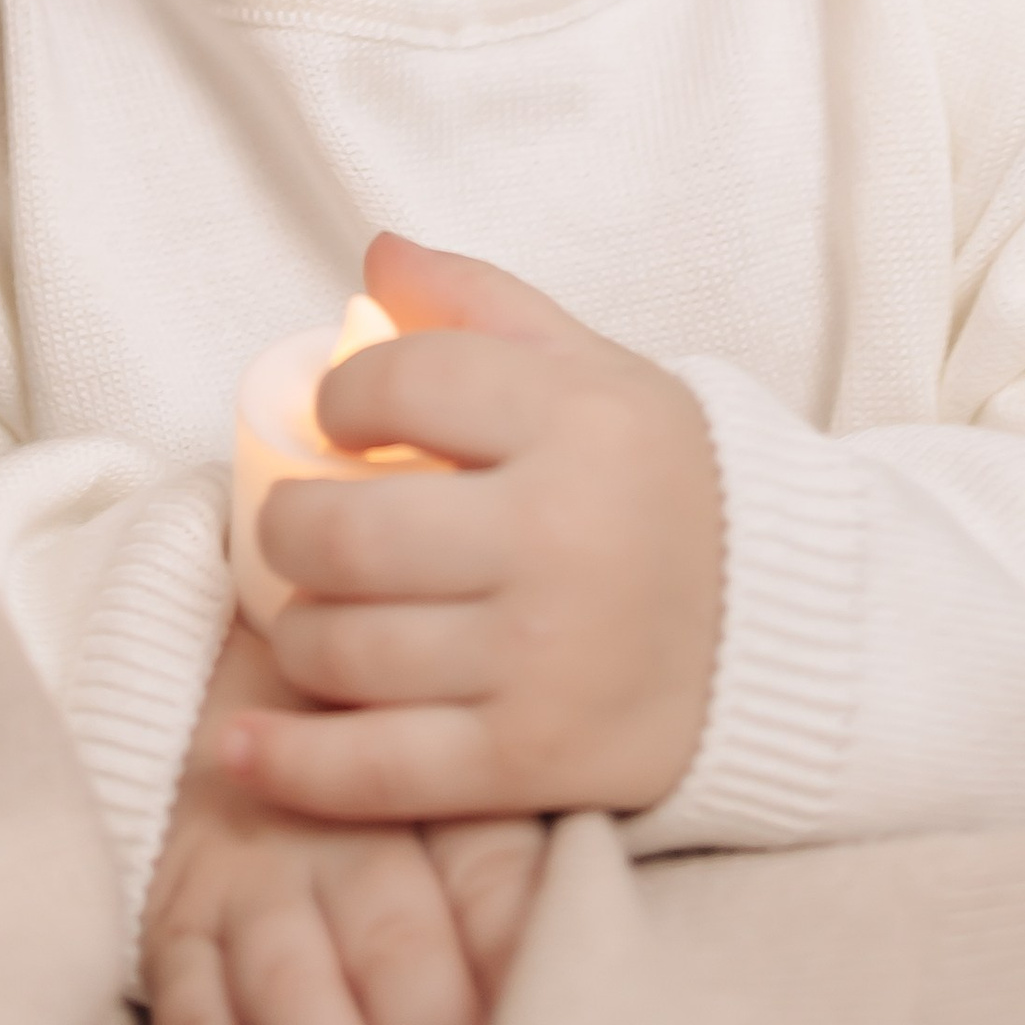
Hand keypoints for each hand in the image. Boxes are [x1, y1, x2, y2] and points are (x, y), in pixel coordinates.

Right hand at [144, 617, 547, 1024]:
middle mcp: (344, 831)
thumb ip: (532, 891)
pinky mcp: (176, 923)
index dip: (524, 990)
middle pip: (396, 951)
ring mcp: (251, 876)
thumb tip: (598, 1004)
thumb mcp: (480, 802)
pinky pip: (197, 1022)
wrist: (250, 684)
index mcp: (444, 797)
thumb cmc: (403, 782)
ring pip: (294, 991)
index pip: (500, 896)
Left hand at [220, 233, 722, 826]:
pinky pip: (376, 771)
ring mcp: (545, 658)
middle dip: (287, 527)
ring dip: (296, 630)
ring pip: (344, 647)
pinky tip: (239, 743)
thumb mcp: (597, 372)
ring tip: (314, 614)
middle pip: (343, 530)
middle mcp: (561, 536)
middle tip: (300, 528)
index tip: (341, 420)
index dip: (341, 398)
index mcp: (579, 421)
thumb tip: (375, 253)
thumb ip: (483, 303)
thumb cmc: (665, 488)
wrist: (786, 635)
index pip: (399, 384)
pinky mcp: (536, 759)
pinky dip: (288, 762)